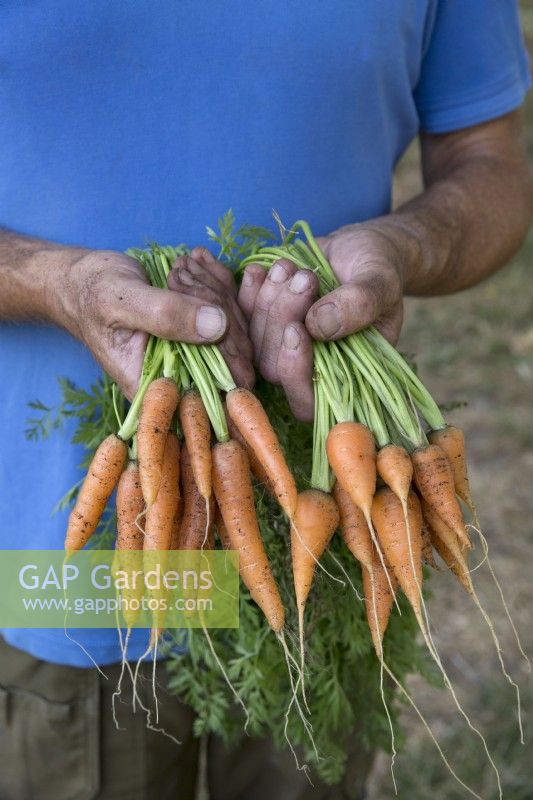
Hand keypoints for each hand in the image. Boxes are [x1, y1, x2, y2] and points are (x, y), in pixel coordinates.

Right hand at [51, 248, 246, 398]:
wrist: (83, 279)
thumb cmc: (92, 293)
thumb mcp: (124, 301)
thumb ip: (166, 315)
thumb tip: (218, 325)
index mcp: (160, 387)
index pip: (217, 389)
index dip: (228, 353)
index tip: (211, 311)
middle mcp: (182, 378)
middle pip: (234, 358)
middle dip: (221, 310)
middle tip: (183, 275)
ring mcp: (196, 356)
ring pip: (237, 332)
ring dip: (218, 290)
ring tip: (184, 265)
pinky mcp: (202, 333)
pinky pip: (231, 312)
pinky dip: (219, 281)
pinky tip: (197, 260)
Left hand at [238, 224, 404, 420]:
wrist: (358, 246)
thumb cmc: (377, 268)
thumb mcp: (380, 282)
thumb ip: (359, 304)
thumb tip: (319, 326)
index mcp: (345, 373)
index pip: (309, 400)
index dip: (296, 373)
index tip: (297, 329)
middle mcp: (310, 367)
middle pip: (274, 369)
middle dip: (282, 321)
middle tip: (304, 279)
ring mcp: (282, 346)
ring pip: (255, 343)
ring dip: (266, 304)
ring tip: (289, 268)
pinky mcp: (264, 323)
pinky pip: (242, 320)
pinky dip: (247, 294)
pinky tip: (259, 270)